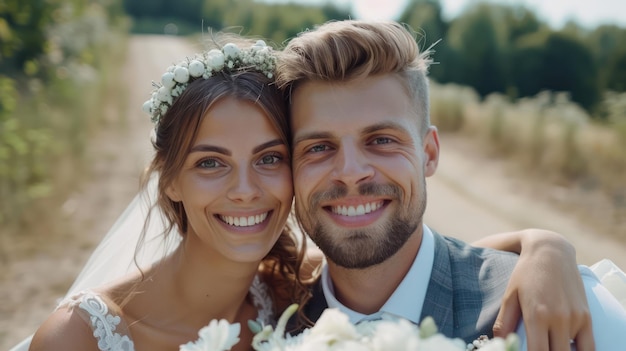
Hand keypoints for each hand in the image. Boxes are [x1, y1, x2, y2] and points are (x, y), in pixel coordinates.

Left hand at [493, 229, 594, 350]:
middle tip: (537, 347)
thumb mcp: (510, 296)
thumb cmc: (525, 273)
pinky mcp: (587, 317)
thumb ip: (504, 323)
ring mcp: (576, 319)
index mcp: (537, 315)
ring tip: (548, 344)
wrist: (550, 252)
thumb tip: (500, 344)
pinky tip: (564, 347)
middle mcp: (559, 319)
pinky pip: (589, 347)